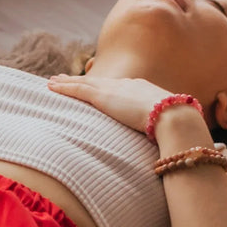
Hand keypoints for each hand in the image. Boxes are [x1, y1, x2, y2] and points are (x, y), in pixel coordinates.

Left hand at [47, 74, 211, 144]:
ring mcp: (116, 89)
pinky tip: (51, 87)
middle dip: (80, 81)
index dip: (103, 88)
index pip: (118, 88)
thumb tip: (161, 147)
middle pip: (98, 82)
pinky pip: (78, 90)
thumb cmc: (175, 127)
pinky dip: (64, 88)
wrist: (174, 118)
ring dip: (67, 83)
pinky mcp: (104, 97)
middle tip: (64, 79)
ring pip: (84, 84)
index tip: (93, 87)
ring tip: (52, 82)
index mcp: (143, 91)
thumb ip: (158, 132)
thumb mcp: (165, 127)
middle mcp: (128, 85)